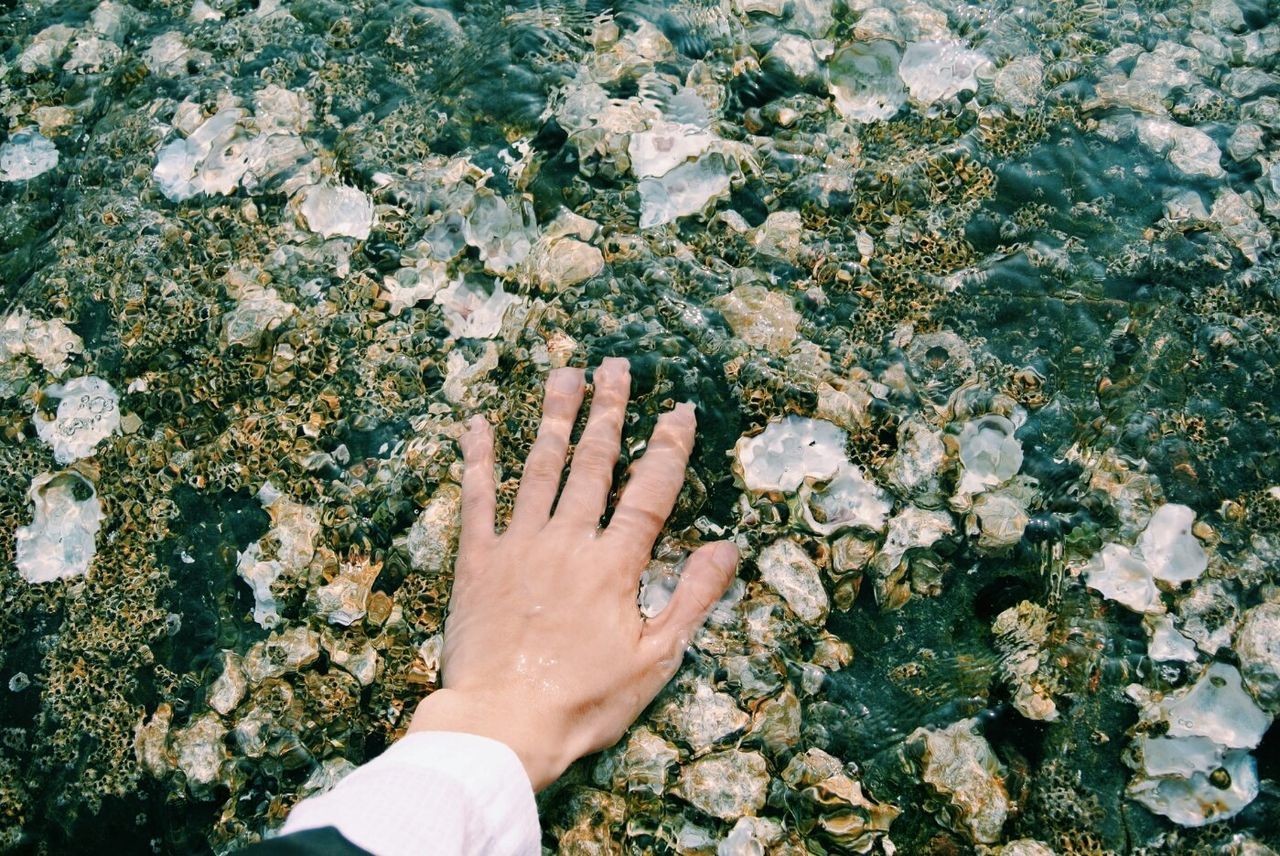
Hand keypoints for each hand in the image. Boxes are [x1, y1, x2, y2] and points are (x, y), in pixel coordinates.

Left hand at [407, 357, 739, 790]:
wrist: (502, 725)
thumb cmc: (584, 700)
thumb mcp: (656, 659)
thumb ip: (693, 598)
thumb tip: (729, 548)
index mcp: (614, 565)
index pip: (650, 491)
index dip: (668, 447)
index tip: (679, 409)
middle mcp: (568, 541)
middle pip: (593, 463)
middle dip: (608, 411)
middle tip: (615, 366)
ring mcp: (518, 546)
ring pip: (540, 467)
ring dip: (554, 418)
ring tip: (565, 374)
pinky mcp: (477, 562)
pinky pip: (477, 500)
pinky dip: (479, 460)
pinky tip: (480, 424)